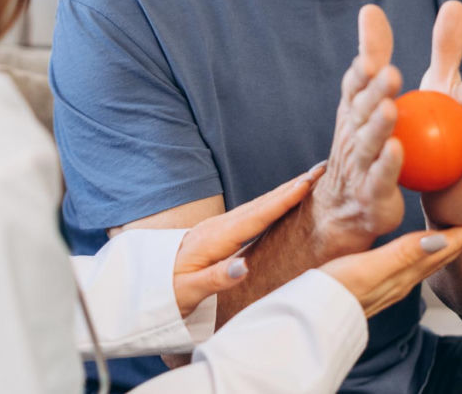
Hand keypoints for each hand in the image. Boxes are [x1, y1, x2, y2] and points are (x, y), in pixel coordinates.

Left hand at [173, 164, 325, 316]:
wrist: (141, 286)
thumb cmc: (164, 293)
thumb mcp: (187, 292)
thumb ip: (216, 278)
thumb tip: (243, 267)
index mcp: (214, 239)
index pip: (256, 216)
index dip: (283, 199)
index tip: (307, 182)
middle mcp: (218, 226)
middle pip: (261, 202)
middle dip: (291, 185)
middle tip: (320, 169)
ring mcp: (217, 227)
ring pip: (257, 205)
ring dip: (284, 191)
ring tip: (309, 179)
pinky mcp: (217, 232)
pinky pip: (252, 212)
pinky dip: (271, 202)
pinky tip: (282, 200)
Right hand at [310, 4, 404, 255]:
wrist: (346, 207)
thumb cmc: (364, 144)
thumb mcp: (366, 97)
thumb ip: (373, 55)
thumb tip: (369, 8)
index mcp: (353, 110)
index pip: (354, 86)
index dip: (360, 73)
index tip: (370, 58)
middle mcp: (353, 134)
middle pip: (362, 110)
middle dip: (374, 91)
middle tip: (390, 72)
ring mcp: (361, 165)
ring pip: (369, 142)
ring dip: (379, 125)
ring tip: (390, 108)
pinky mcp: (373, 193)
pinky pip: (380, 178)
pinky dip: (387, 165)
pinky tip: (397, 151)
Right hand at [321, 212, 461, 317]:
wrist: (310, 316)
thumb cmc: (334, 291)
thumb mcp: (368, 268)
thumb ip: (403, 255)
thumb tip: (441, 239)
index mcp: (405, 271)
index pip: (446, 247)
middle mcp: (404, 278)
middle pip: (445, 254)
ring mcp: (392, 282)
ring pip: (431, 259)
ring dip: (452, 244)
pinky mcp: (378, 281)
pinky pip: (415, 263)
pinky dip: (428, 250)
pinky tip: (422, 247)